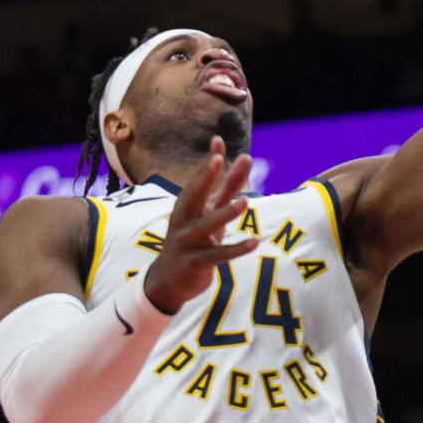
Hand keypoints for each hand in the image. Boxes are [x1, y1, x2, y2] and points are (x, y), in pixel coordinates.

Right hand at [144, 138, 256, 313]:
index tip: (217, 141)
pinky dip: (236, 249)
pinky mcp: (195, 263)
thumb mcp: (210, 212)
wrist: (168, 281)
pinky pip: (218, 255)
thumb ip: (230, 186)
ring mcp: (187, 241)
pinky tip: (254, 242)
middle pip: (194, 196)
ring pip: (207, 225)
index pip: (199, 180)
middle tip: (218, 160)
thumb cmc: (193, 240)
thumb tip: (246, 157)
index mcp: (186, 205)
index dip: (209, 162)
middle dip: (205, 178)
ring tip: (245, 202)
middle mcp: (184, 220)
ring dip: (225, 213)